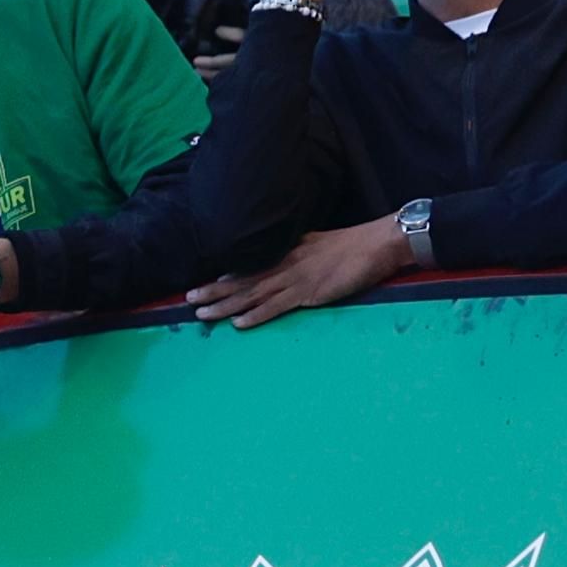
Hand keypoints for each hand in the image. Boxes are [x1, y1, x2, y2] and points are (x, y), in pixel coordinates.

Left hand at [181, 216, 414, 328]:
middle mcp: (285, 264)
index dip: (226, 276)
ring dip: (226, 305)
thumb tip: (284, 257)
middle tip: (188, 299)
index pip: (250, 265)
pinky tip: (238, 323)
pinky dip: (257, 315)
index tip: (205, 283)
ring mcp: (295, 279)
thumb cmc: (353, 245)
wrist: (378, 243)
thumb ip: (298, 252)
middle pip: (243, 279)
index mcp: (287, 252)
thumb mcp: (318, 244)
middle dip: (214, 291)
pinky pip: (277, 307)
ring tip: (202, 314)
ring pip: (253, 294)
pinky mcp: (309, 293)